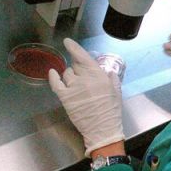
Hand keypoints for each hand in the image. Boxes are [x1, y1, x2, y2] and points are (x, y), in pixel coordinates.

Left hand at [49, 38, 123, 157]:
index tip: (67, 42)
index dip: (74, 48)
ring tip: (76, 83)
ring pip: (67, 74)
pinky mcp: (65, 97)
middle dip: (78, 66)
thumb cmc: (111, 110)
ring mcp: (73, 87)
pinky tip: (53, 73)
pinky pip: (56, 83)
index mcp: (99, 75)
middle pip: (75, 65)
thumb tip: (108, 72)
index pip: (83, 57)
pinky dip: (53, 77)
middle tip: (82, 73)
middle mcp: (84, 78)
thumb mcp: (116, 91)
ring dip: (70, 75)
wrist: (102, 128)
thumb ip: (112, 79)